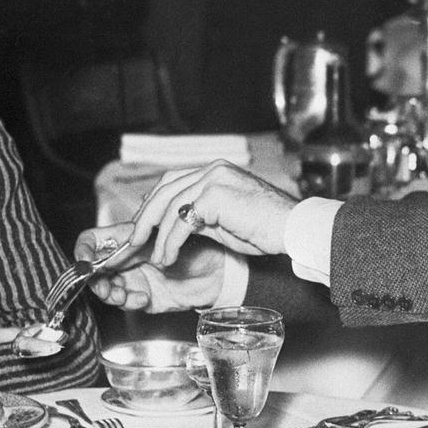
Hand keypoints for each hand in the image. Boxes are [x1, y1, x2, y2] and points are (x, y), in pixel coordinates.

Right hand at [76, 224, 227, 312]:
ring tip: (123, 293)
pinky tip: (143, 298)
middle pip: (93, 269)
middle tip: (105, 285)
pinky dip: (129, 302)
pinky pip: (125, 304)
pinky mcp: (144, 299)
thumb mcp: (165, 234)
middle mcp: (127, 259)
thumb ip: (137, 237)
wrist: (220, 270)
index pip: (92, 241)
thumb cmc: (199, 244)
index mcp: (128, 237)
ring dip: (110, 293)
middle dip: (95, 279)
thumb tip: (114, 241)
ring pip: (105, 289)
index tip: (86, 262)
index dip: (83, 251)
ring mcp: (134, 279)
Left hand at [129, 162, 297, 267]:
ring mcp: (214, 179)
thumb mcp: (225, 221)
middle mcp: (212, 170)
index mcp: (215, 171)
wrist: (294, 229)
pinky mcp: (216, 195)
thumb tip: (174, 228)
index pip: (172, 182)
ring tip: (153, 257)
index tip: (142, 227)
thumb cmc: (267, 228)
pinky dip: (170, 242)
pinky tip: (168, 257)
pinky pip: (182, 221)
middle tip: (133, 242)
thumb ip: (200, 217)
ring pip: (170, 207)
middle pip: (164, 189)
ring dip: (156, 236)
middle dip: (145, 218)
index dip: (153, 205)